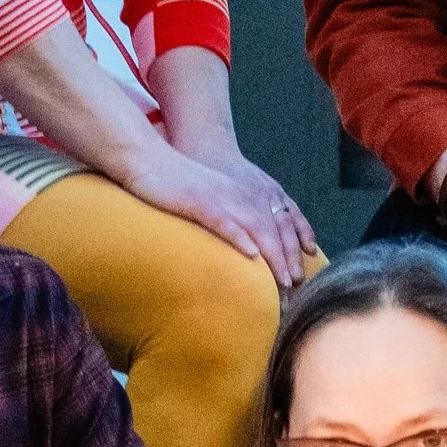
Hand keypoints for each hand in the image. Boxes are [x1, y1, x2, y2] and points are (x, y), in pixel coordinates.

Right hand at [123, 135, 319, 291]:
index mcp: (244, 195)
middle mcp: (239, 195)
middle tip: (298, 286)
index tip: (300, 277)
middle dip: (288, 259)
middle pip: (273, 229)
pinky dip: (241, 238)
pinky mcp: (199, 201)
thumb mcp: (210, 201)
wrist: (147, 160)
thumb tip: (239, 246)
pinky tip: (252, 255)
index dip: (291, 250)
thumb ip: (228, 219)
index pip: (277, 224)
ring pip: (256, 227)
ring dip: (274, 255)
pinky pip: (225, 221)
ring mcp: (221, 198)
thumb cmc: (174, 185)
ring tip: (284, 280)